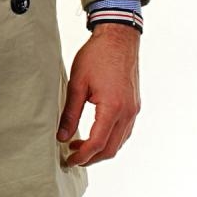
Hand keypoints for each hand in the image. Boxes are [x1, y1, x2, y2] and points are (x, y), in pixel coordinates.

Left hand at [57, 23, 139, 166]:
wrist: (118, 37)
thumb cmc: (97, 55)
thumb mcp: (77, 83)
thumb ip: (70, 112)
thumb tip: (62, 135)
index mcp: (112, 107)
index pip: (98, 143)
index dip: (82, 155)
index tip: (69, 159)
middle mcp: (127, 112)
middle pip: (111, 148)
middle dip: (92, 157)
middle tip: (73, 157)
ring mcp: (133, 109)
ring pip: (119, 142)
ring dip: (102, 149)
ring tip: (81, 146)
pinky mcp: (134, 105)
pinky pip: (124, 131)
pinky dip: (111, 138)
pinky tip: (97, 133)